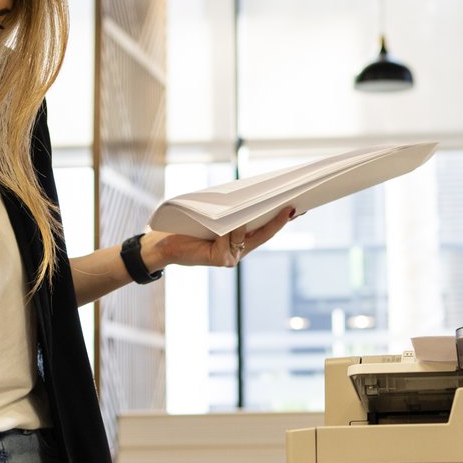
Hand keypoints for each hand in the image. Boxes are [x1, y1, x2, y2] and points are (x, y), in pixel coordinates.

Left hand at [158, 206, 296, 269]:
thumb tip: (251, 203)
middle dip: (280, 219)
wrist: (164, 243)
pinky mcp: (221, 259)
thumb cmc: (189, 226)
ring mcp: (231, 257)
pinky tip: (237, 218)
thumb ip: (233, 214)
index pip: (266, 228)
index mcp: (240, 240)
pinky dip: (234, 227)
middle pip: (264, 233)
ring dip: (258, 218)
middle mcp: (239, 251)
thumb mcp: (215, 217)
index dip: (283, 218)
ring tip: (273, 204)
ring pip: (248, 235)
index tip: (298, 206)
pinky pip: (232, 238)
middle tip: (295, 206)